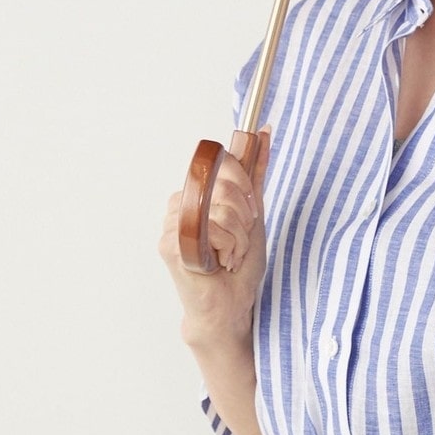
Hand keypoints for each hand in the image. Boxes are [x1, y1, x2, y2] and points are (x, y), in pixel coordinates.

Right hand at [159, 127, 271, 345]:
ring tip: (229, 255)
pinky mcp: (170, 244)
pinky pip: (213, 230)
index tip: (250, 210)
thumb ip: (256, 171)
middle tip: (238, 240)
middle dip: (244, 218)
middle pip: (224, 187)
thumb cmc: (239, 262)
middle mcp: (179, 202)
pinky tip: (219, 263)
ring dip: (238, 238)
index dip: (242, 183)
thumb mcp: (253, 209)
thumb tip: (264, 131)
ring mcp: (171, 223)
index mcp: (196, 191)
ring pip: (222, 210)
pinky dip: (228, 248)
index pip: (221, 162)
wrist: (231, 304)